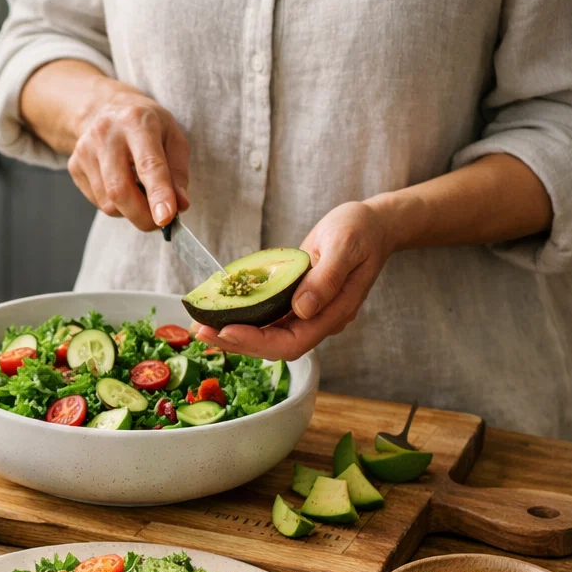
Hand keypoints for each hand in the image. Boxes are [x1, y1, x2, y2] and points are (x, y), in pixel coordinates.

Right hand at [67, 83, 190, 230]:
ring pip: (108, 202)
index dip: (158, 194)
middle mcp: (106, 134)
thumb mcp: (172, 137)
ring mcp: (85, 150)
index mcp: (136, 121)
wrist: (104, 108)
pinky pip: (97, 201)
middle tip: (158, 223)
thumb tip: (180, 205)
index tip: (166, 218)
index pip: (148, 164)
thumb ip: (178, 172)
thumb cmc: (145, 125)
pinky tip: (122, 186)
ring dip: (130, 211)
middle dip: (142, 216)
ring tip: (141, 194)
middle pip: (120, 190)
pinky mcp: (74, 166)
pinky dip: (116, 205)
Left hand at [192, 200, 394, 359]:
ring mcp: (307, 314)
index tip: (227, 331)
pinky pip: (267, 318)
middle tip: (200, 331)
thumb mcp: (345, 246)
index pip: (292, 342)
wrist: (371, 225)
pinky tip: (218, 313)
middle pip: (274, 346)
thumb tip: (301, 309)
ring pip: (267, 336)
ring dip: (234, 334)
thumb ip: (325, 279)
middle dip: (236, 342)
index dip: (258, 342)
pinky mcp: (296, 303)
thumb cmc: (361, 231)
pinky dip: (242, 318)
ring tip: (200, 327)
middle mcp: (319, 320)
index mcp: (334, 313)